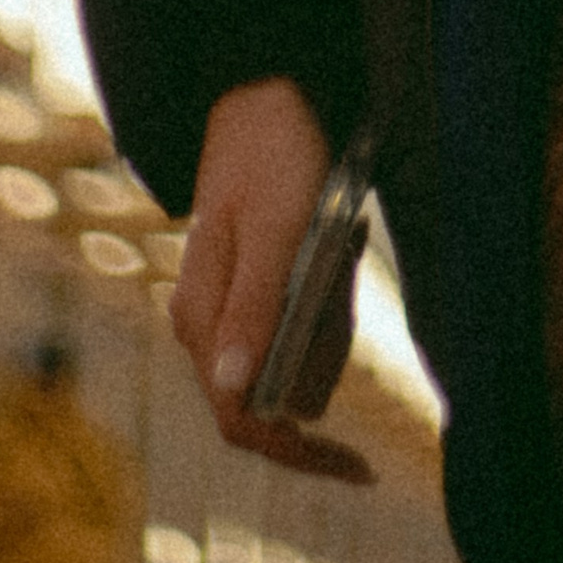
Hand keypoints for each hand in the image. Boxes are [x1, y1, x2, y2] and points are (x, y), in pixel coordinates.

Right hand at [170, 80, 372, 484]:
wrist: (269, 93)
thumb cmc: (272, 153)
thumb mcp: (276, 226)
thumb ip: (256, 307)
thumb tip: (238, 393)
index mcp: (202, 320)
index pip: (243, 419)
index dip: (299, 452)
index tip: (360, 468)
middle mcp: (209, 328)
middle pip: (276, 393)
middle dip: (327, 355)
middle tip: (347, 273)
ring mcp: (232, 310)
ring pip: (297, 357)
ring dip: (334, 318)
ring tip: (342, 240)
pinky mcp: (258, 290)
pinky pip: (305, 321)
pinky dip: (333, 295)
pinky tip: (338, 238)